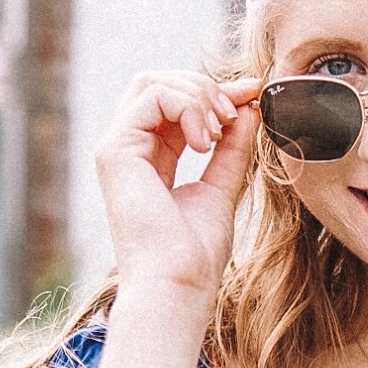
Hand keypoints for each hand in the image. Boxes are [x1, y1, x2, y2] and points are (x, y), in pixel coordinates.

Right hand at [95, 71, 262, 312]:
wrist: (179, 284)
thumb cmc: (196, 254)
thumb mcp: (223, 188)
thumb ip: (232, 149)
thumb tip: (248, 108)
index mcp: (151, 159)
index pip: (176, 103)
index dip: (215, 93)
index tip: (253, 94)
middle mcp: (129, 149)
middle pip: (160, 83)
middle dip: (205, 88)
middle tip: (236, 114)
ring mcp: (117, 148)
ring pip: (153, 82)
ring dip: (198, 95)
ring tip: (220, 131)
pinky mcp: (114, 150)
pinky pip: (152, 96)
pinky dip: (188, 107)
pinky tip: (204, 143)